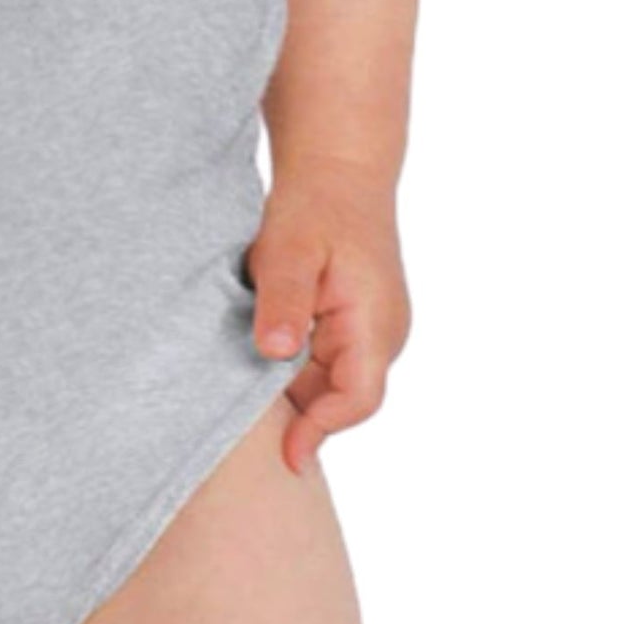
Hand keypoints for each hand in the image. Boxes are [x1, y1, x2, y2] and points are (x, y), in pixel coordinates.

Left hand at [244, 176, 410, 474]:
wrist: (337, 168)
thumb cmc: (315, 206)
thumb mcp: (291, 250)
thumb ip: (284, 301)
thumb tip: (274, 352)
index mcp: (376, 324)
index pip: (357, 399)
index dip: (320, 430)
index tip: (285, 455)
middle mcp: (381, 334)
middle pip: (340, 397)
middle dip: (299, 414)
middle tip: (244, 429)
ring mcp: (370, 329)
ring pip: (330, 380)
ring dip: (292, 387)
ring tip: (241, 393)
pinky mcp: (353, 321)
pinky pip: (324, 358)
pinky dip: (293, 365)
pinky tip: (255, 359)